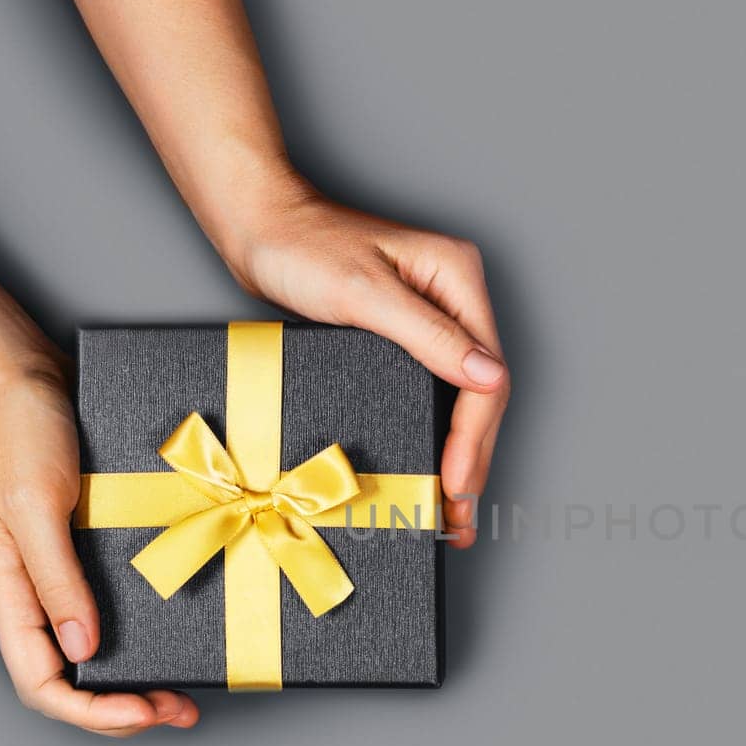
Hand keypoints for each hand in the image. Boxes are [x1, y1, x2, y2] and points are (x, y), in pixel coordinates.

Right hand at [0, 360, 199, 735]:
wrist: (22, 374)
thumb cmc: (18, 431)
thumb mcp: (36, 504)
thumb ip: (56, 577)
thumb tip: (84, 646)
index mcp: (11, 593)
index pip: (40, 684)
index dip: (92, 711)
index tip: (148, 711)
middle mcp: (35, 594)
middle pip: (72, 680)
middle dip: (124, 708)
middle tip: (183, 709)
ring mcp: (62, 574)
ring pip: (97, 651)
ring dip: (140, 676)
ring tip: (187, 687)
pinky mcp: (89, 549)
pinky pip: (116, 608)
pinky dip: (147, 631)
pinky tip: (181, 630)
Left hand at [219, 179, 508, 546]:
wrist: (255, 228)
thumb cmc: (301, 247)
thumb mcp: (365, 294)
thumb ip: (430, 336)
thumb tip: (489, 378)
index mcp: (457, 278)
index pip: (486, 373)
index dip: (474, 436)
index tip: (455, 483)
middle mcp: (455, 297)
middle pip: (480, 392)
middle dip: (471, 457)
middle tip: (458, 517)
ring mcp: (433, 316)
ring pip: (460, 397)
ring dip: (458, 453)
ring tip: (450, 510)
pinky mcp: (406, 333)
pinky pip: (431, 390)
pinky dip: (433, 432)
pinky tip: (428, 467)